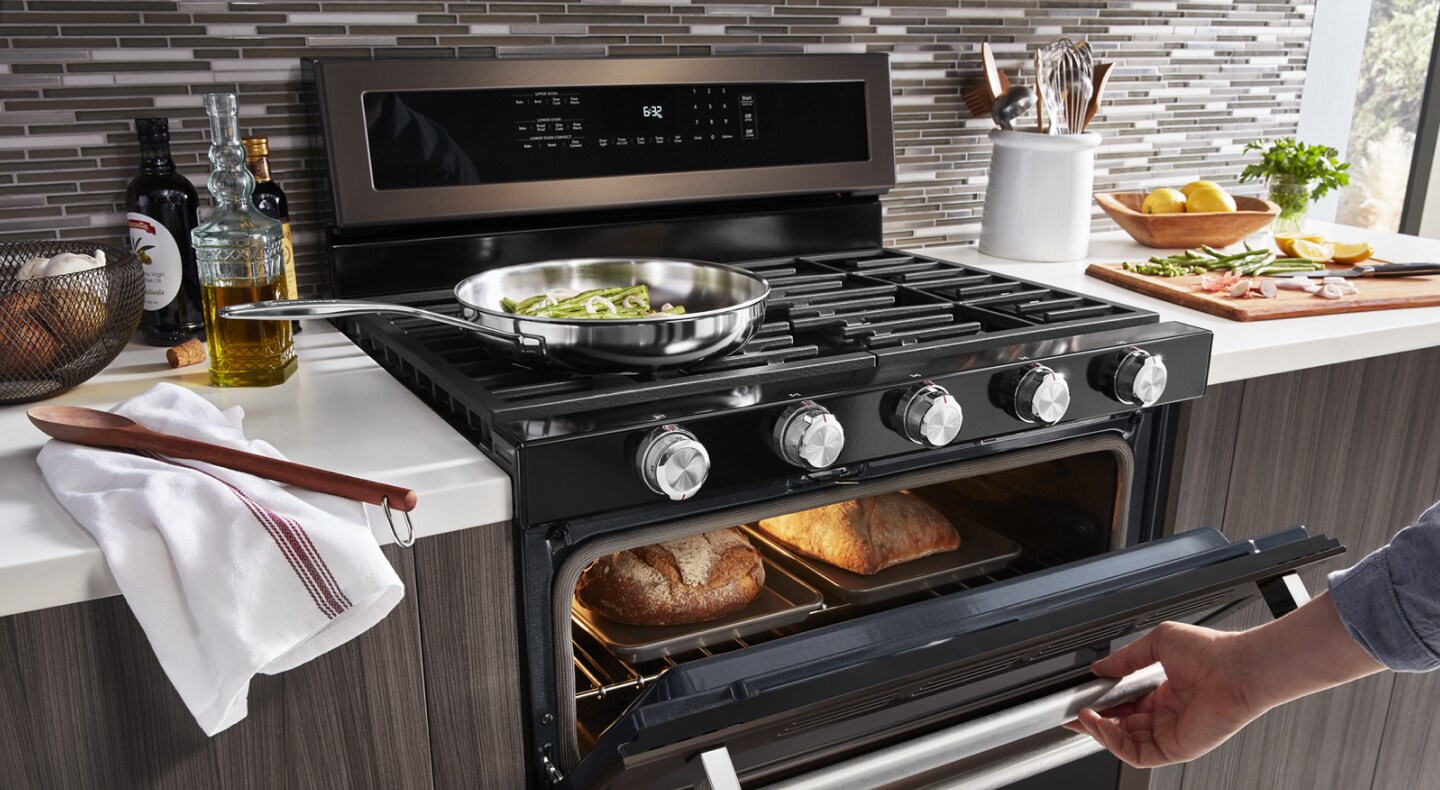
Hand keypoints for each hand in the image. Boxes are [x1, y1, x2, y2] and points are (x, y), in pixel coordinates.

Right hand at [1064, 621, 1265, 767]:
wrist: (1238, 668)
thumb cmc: (1212, 652)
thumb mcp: (1158, 642)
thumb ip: (1125, 658)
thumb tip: (1100, 668)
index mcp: (1164, 692)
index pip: (1123, 704)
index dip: (1100, 703)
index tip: (1081, 698)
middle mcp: (1167, 715)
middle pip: (1120, 726)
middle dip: (1094, 721)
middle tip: (1074, 712)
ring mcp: (1171, 733)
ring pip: (1124, 743)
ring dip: (1100, 732)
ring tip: (1084, 717)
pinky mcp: (1176, 749)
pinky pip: (1138, 754)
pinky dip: (1115, 743)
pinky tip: (1103, 726)